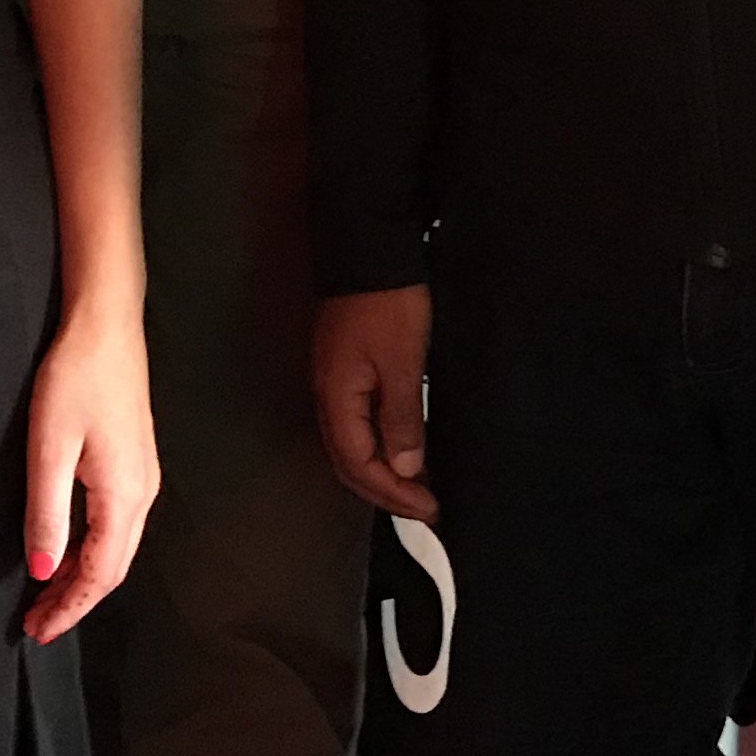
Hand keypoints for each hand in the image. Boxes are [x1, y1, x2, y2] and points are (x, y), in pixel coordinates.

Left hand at [21, 300, 158, 641]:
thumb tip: (44, 572)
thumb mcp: (49, 448)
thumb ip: (47, 514)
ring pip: (117, 548)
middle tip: (36, 624)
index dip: (69, 607)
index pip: (99, 573)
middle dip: (75, 601)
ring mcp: (144, 477)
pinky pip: (118, 525)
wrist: (106, 324)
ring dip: (83, 577)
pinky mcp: (136, 462)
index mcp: (124, 495)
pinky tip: (68, 551)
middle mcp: (143, 493)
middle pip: (113, 567)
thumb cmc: (75, 378)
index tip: (36, 631)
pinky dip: (92, 550)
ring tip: (46, 597)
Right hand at [314, 284, 434, 521]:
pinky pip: (357, 422)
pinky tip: (401, 447)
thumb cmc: (385, 300)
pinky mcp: (345, 368)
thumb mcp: (403, 363)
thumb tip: (404, 467)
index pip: (359, 466)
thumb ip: (402, 419)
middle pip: (349, 463)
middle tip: (424, 509)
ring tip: (416, 487)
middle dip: (385, 492)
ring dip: (382, 472)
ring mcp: (334, 382)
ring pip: (352, 445)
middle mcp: (328, 396)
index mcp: (337, 398)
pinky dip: (379, 445)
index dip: (394, 494)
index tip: (428, 508)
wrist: (370, 246)